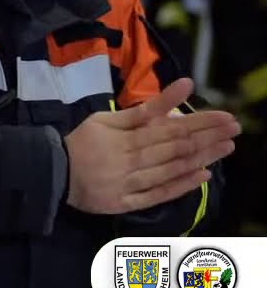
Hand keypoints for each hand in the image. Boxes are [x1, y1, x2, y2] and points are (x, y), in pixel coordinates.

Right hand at [64, 78, 240, 214]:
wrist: (51, 171)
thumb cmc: (81, 142)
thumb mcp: (106, 118)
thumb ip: (145, 108)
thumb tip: (183, 85)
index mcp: (125, 138)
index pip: (170, 128)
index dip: (200, 123)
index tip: (225, 117)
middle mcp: (131, 161)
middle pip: (175, 148)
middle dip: (207, 138)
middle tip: (234, 129)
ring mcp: (129, 183)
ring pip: (171, 170)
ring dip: (201, 158)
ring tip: (226, 148)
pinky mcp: (126, 202)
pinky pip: (158, 195)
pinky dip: (180, 186)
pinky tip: (201, 176)